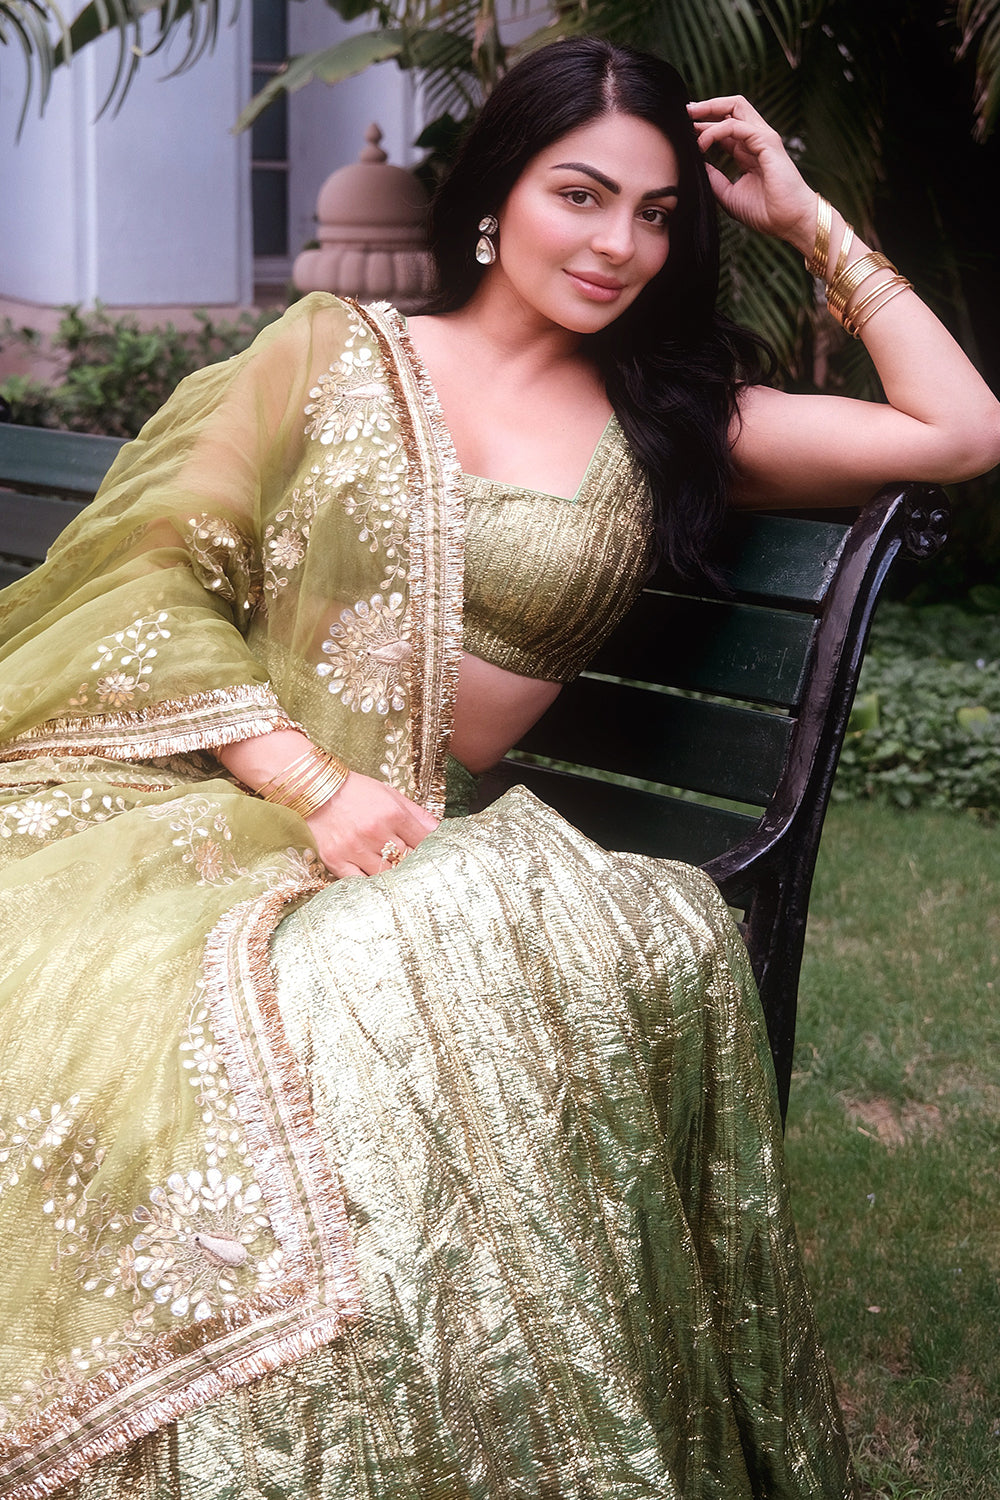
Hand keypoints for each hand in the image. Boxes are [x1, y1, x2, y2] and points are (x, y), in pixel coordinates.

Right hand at [304, 771, 438, 878]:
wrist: (313, 789)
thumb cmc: (355, 792)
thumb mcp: (390, 794)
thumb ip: (417, 814)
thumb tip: (440, 831)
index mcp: (392, 813)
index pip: (424, 842)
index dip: (432, 850)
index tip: (434, 856)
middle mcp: (375, 831)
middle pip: (407, 860)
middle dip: (415, 864)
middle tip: (419, 871)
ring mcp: (354, 848)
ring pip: (386, 874)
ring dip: (394, 875)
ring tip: (397, 875)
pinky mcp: (335, 860)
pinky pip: (359, 882)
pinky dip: (370, 884)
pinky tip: (376, 883)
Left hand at [686, 96, 817, 254]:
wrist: (790, 222)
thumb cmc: (765, 212)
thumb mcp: (729, 194)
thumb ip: (714, 178)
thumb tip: (696, 165)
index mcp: (748, 150)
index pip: (724, 126)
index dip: (703, 124)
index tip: (683, 127)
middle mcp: (756, 139)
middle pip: (730, 108)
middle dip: (706, 106)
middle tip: (684, 112)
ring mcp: (763, 138)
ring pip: (735, 108)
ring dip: (710, 110)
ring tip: (689, 119)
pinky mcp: (767, 142)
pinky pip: (736, 126)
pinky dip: (716, 131)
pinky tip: (702, 143)